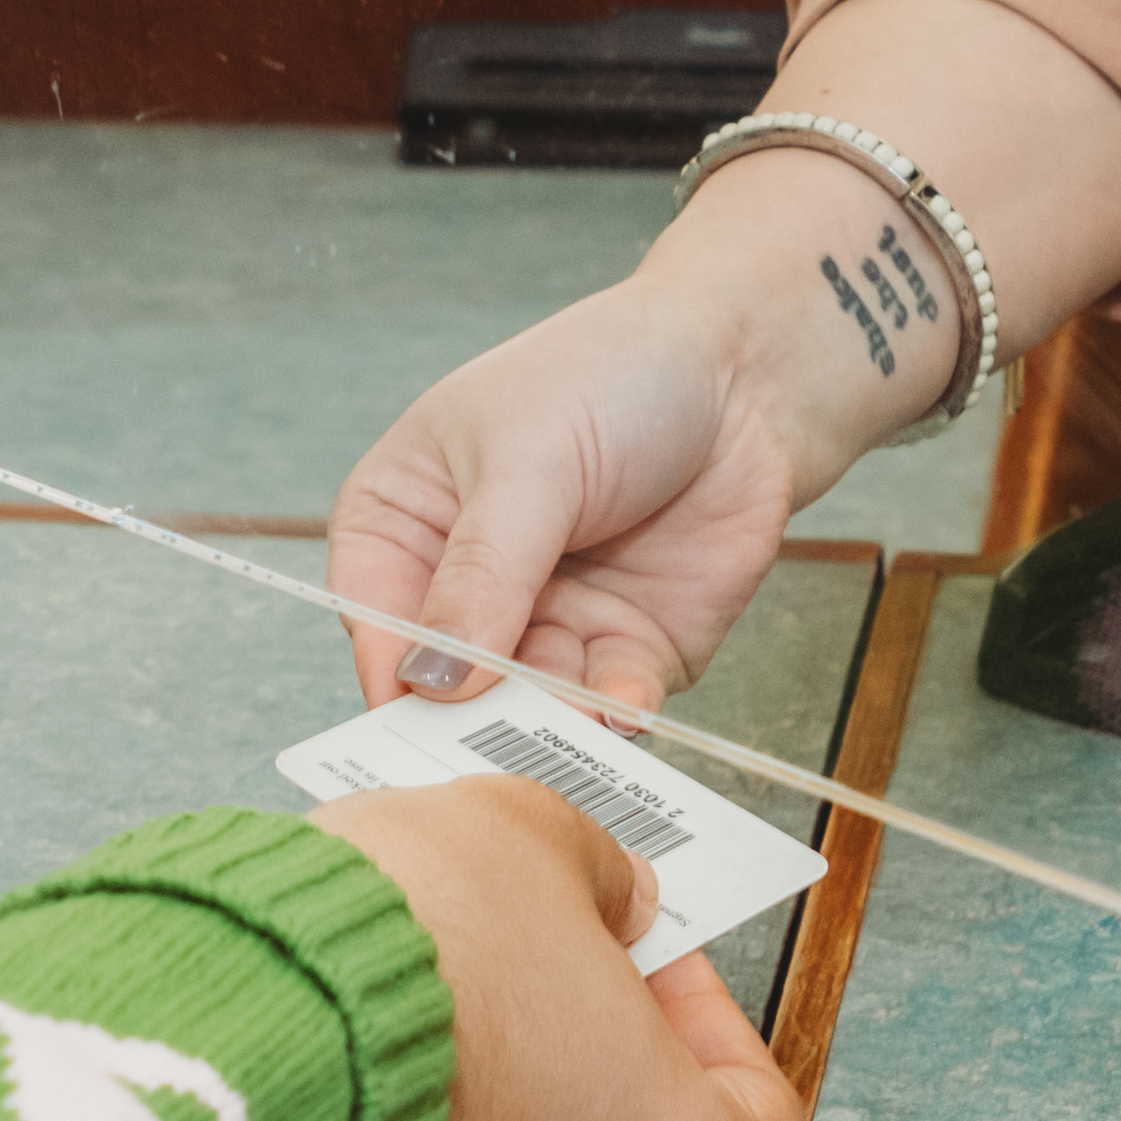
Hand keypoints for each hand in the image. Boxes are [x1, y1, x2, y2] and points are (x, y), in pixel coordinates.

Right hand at [326, 777, 814, 1120]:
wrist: (232, 1040)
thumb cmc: (410, 951)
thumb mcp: (525, 837)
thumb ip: (598, 869)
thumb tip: (612, 899)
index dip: (714, 1023)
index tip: (646, 956)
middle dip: (594, 1058)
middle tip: (535, 966)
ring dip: (502, 1106)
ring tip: (429, 1001)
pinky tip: (367, 1057)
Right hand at [328, 269, 832, 718]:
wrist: (748, 372)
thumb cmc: (614, 376)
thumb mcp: (529, 459)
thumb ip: (482, 572)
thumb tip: (433, 679)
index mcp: (407, 519)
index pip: (371, 613)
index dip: (392, 667)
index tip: (417, 711)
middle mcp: (467, 586)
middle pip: (448, 682)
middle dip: (474, 716)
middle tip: (494, 747)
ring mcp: (548, 621)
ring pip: (529, 706)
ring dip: (550, 723)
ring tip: (573, 723)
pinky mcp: (626, 647)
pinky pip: (609, 706)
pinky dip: (614, 716)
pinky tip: (625, 706)